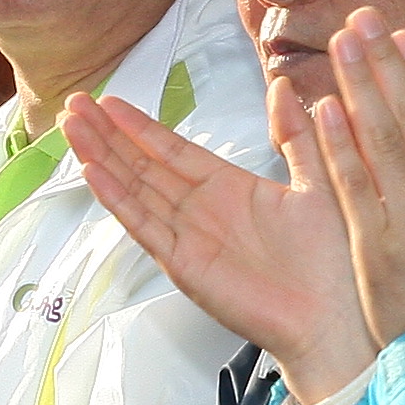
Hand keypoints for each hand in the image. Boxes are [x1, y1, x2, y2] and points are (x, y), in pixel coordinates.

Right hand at [58, 74, 375, 397]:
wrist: (333, 318)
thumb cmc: (332, 262)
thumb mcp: (316, 183)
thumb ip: (295, 135)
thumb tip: (284, 86)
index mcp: (229, 188)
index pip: (172, 149)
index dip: (140, 126)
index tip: (111, 101)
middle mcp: (201, 210)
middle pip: (142, 165)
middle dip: (107, 135)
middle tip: (75, 104)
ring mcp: (188, 237)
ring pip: (134, 189)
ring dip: (101, 158)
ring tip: (72, 128)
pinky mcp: (184, 264)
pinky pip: (144, 225)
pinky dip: (118, 200)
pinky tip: (94, 174)